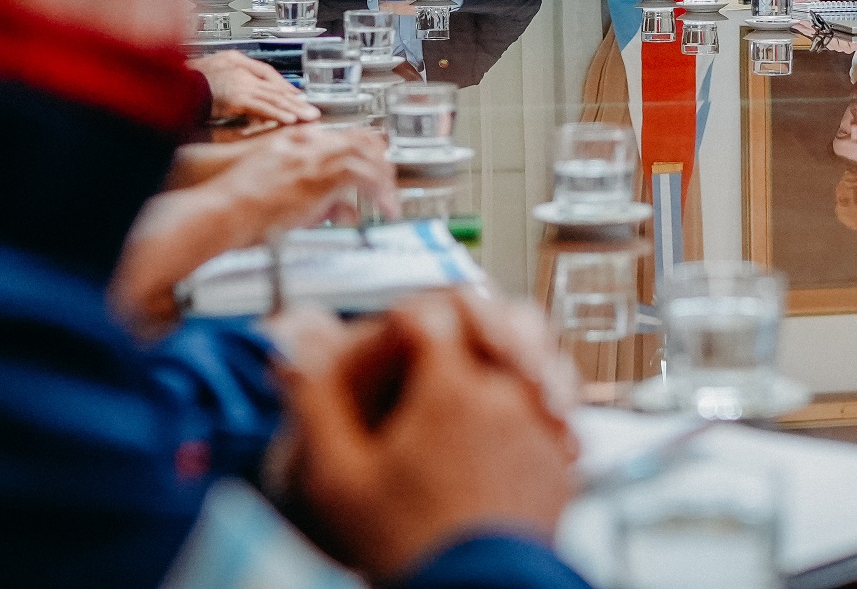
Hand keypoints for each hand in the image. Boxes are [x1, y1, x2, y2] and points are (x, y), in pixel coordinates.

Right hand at [111, 127, 397, 333]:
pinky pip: (362, 176)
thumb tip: (347, 212)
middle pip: (359, 140)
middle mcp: (308, 143)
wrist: (219, 208)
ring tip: (392, 200)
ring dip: (383, 178)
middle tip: (391, 183)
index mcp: (295, 141)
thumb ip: (318, 201)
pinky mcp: (318, 175)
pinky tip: (387, 207)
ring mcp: (313, 157)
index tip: (379, 164)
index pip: (342, 135)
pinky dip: (380, 191)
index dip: (366, 148)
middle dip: (381, 161)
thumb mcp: (281, 195)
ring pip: (366, 155)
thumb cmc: (237, 206)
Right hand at [191, 50, 319, 124]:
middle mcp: (241, 71)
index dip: (283, 87)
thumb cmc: (184, 80)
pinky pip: (261, 107)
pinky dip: (277, 114)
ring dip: (292, 109)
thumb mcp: (208, 71)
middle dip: (295, 101)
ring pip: (273, 97)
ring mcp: (240, 85)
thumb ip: (227, 76)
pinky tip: (289, 120)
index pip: (267, 74)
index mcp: (235, 62)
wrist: (170, 85)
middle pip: (275, 88)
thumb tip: (242, 92)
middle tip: (312, 111)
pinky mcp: (236, 98)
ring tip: (307, 118)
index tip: (296, 96)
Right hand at [276, 292, 578, 581]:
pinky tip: (510, 412)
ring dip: (507, 348)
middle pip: (493, 318)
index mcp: (451, 388)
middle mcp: (506, 393)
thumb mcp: (342, 479)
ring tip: (481, 363)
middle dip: (464, 319)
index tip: (393, 331)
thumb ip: (317, 405)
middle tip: (442, 335)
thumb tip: (295, 350)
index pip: (430, 313)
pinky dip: (534, 393)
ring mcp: (541, 423)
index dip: (405, 316)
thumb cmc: (409, 544)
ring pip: (534, 353)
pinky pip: (555, 402)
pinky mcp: (561, 458)